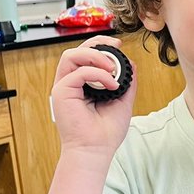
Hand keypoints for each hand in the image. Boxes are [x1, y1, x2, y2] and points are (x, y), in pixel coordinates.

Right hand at [50, 36, 135, 156]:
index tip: (119, 46)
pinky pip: (78, 72)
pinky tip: (111, 85)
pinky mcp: (61, 92)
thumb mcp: (123, 102)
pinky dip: (97, 74)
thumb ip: (127, 83)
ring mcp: (64, 87)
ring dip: (95, 56)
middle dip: (96, 43)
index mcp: (82, 84)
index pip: (86, 56)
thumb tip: (131, 63)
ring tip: (112, 68)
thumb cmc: (105, 133)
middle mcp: (71, 83)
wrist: (95, 150)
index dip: (100, 46)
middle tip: (116, 46)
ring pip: (71, 55)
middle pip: (76, 50)